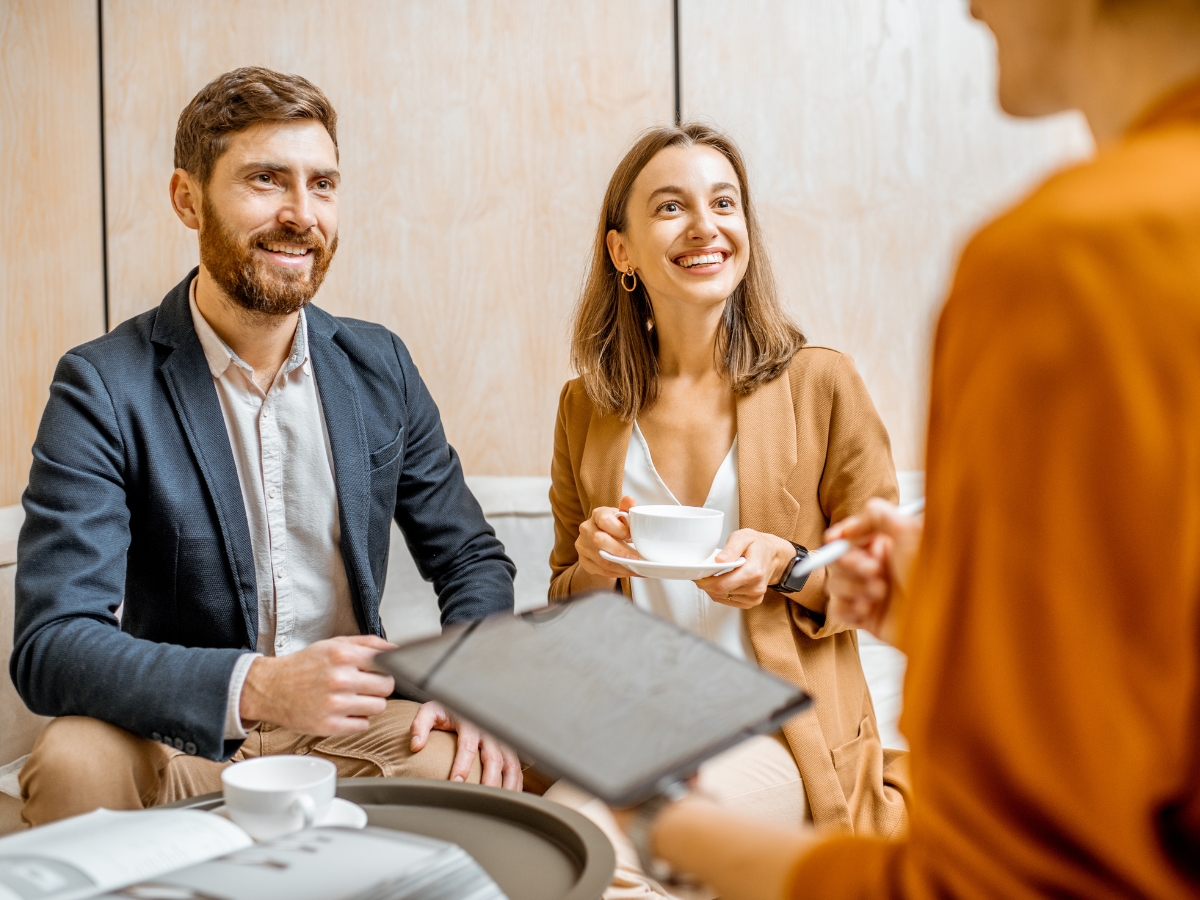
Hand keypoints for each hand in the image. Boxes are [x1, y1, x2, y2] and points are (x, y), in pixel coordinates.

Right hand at [239, 635, 396, 735]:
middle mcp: (340, 679)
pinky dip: (357, 720)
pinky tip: (344, 711)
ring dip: (370, 704)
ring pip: (378, 707)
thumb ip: (368, 643)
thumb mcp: (334, 644)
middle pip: (387, 687)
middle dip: (380, 686)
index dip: (387, 668)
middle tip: (366, 686)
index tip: (382, 672)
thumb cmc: (305, 666)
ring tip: (354, 699)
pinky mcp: (329, 726)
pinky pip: (363, 725)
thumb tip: (396, 648)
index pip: (388, 663)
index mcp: (343, 655)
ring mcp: (335, 704)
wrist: (270, 688)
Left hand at [410, 701, 522, 790]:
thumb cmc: (449, 709)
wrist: (469, 701)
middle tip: (479, 799)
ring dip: (505, 785)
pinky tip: (510, 799)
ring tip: (497, 804)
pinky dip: (516, 784)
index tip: (455, 782)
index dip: (462, 764)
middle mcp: (489, 732)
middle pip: (493, 758)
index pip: (468, 745)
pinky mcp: (509, 749)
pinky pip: (516, 768)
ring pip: (509, 765)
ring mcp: (501, 741)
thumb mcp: (432, 710)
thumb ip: (421, 724)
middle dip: (488, 780)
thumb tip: (416, 745)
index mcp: (470, 723)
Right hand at [575, 495, 639, 579]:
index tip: (630, 535)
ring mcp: (583, 546)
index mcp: (597, 515)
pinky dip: (618, 573)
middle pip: (599, 541)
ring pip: (602, 559)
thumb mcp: (622, 517)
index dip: (619, 529)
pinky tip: (629, 571)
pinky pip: (602, 570)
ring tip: (637, 568)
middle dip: (620, 552)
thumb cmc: (616, 527)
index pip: (604, 520)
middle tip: (636, 558)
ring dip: (622, 566)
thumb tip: (630, 500)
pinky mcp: (584, 561)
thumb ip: (627, 509)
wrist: (603, 541)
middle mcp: (586, 529)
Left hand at [694, 529, 796, 609]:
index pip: (722, 585)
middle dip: (706, 584)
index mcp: (753, 571)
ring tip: (713, 575)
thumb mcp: (744, 537)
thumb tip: (719, 560)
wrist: (772, 555)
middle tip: (701, 573)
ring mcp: (754, 597)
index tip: (697, 575)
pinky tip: (722, 581)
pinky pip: (728, 601)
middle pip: (720, 592)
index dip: (705, 582)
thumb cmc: (758, 545)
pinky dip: (720, 593)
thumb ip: (731, 548)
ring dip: (712, 589)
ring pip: (722, 598)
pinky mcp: (752, 602)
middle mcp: (756, 587)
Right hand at [825, 498, 923, 644]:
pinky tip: (867, 609)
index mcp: (889, 544)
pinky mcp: (865, 617)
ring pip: (834, 582)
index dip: (841, 534)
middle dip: (851, 563)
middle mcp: (878, 566)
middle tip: (873, 570)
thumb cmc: (936, 577)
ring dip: (853, 586)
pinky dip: (848, 608)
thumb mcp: (910, 531)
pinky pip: (837, 608)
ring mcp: (869, 592)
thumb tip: (852, 523)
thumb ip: (878, 514)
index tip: (834, 538)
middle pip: (838, 557)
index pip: (852, 533)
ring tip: (880, 592)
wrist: (944, 621)